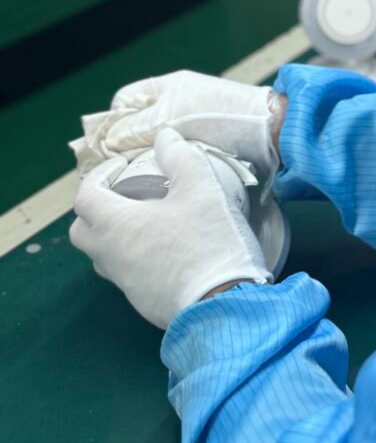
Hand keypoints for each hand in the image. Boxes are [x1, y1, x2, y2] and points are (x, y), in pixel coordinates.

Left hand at [70, 128, 271, 328]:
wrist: (225, 305)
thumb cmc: (208, 242)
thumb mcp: (201, 188)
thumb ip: (180, 157)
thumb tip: (165, 137)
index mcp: (115, 225)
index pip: (85, 195)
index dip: (99, 174)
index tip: (123, 167)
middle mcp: (111, 256)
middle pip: (83, 230)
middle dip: (97, 207)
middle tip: (126, 195)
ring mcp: (126, 284)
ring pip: (104, 256)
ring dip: (115, 235)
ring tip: (149, 222)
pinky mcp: (144, 303)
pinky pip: (128, 275)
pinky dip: (136, 258)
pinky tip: (169, 251)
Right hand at [103, 71, 278, 174]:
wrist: (270, 131)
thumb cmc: (220, 116)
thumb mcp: (168, 118)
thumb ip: (134, 127)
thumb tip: (108, 142)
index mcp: (166, 88)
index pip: (125, 101)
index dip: (113, 123)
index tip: (108, 149)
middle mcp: (178, 103)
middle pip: (139, 125)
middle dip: (129, 146)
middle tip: (123, 170)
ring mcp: (194, 124)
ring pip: (158, 144)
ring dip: (150, 160)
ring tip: (144, 178)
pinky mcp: (208, 144)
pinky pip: (179, 156)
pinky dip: (171, 166)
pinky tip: (169, 180)